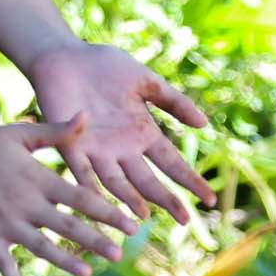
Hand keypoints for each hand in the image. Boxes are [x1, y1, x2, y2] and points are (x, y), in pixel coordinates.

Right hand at [0, 115, 133, 275]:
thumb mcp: (21, 133)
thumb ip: (56, 132)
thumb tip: (86, 115)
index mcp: (37, 178)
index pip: (80, 198)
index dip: (108, 212)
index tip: (131, 224)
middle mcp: (24, 203)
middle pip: (67, 226)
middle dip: (95, 241)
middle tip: (119, 254)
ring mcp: (3, 222)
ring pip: (41, 247)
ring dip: (65, 261)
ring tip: (88, 273)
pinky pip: (2, 263)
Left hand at [25, 40, 208, 226]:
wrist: (66, 55)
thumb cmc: (105, 66)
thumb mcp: (146, 81)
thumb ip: (173, 102)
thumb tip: (204, 124)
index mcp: (143, 133)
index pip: (171, 163)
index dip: (190, 180)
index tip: (209, 199)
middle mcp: (122, 149)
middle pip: (147, 180)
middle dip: (167, 199)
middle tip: (185, 220)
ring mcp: (96, 150)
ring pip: (116, 182)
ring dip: (128, 199)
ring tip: (143, 215)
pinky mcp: (69, 145)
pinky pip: (80, 171)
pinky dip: (88, 186)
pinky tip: (98, 202)